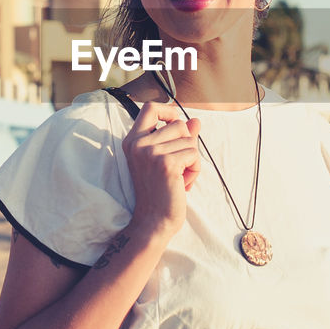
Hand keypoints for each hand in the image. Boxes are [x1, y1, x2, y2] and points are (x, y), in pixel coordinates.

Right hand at [121, 101, 200, 239]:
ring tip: (179, 177)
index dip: (168, 111)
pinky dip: (195, 170)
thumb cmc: (161, 191)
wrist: (154, 220)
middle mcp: (138, 144)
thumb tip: (196, 121)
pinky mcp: (166, 164)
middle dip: (186, 144)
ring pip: (190, 140)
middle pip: (179, 124)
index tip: (176, 125)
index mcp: (133, 140)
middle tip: (177, 167)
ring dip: (191, 160)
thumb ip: (179, 138)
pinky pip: (194, 154)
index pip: (150, 108)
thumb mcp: (166, 159)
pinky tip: (183, 183)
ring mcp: (150, 153)